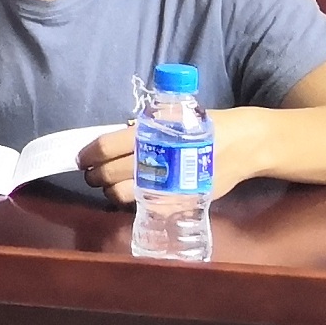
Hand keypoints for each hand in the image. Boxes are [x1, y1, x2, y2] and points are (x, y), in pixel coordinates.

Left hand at [80, 123, 247, 204]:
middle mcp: (154, 159)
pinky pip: (143, 206)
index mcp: (148, 134)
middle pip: (108, 173)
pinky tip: (134, 194)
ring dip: (109, 191)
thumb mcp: (170, 118)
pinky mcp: (178, 200)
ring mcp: (166, 183)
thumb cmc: (204, 126)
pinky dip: (133, 202)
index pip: (105, 147)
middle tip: (93, 174)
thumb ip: (141, 131)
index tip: (82, 159)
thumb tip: (111, 142)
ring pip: (120, 194)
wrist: (243, 144)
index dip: (88, 155)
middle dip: (94, 175)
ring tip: (111, 185)